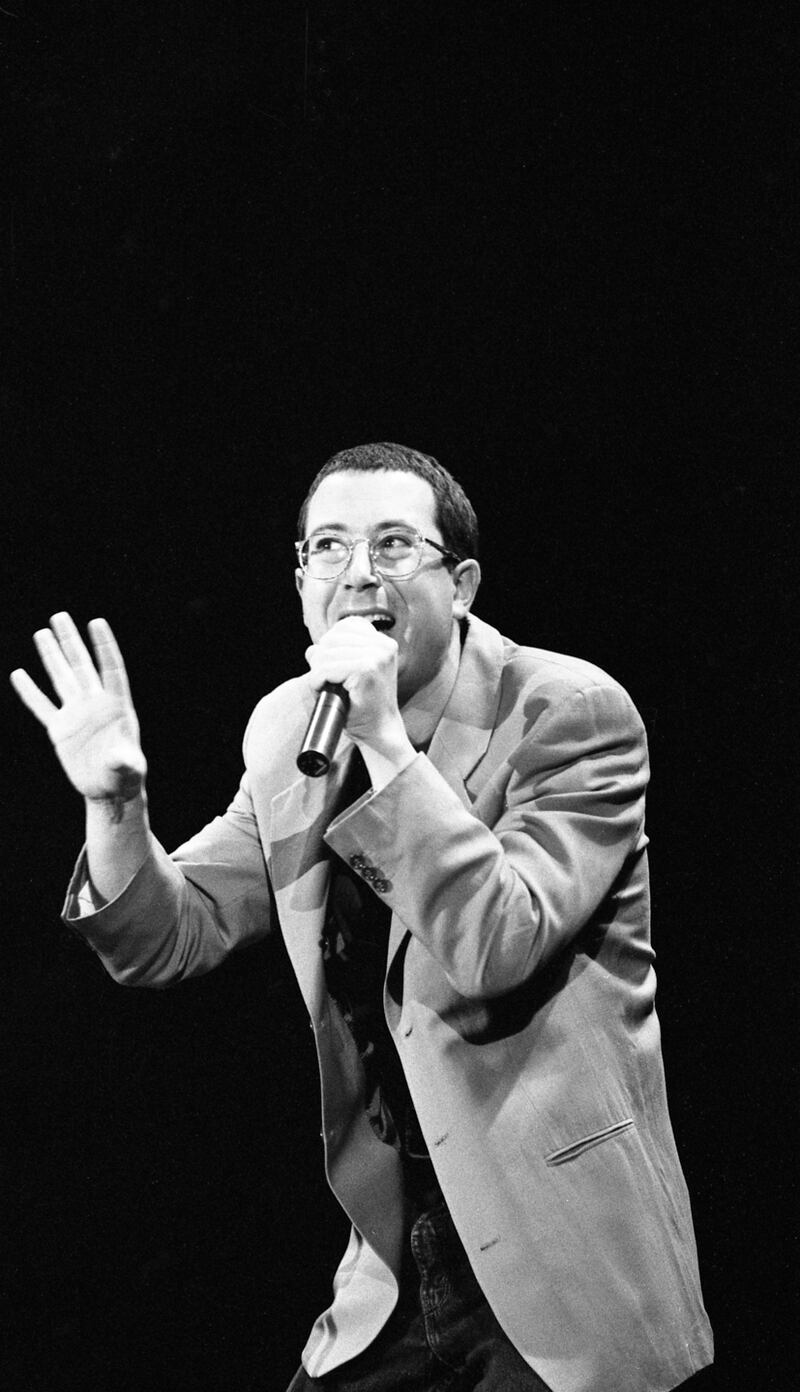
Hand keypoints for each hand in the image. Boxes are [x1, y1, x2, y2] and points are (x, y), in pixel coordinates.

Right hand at [10, 613, 146, 803]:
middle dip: (70, 641)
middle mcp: (95, 705)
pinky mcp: (61, 730)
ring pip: (61, 679)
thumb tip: (121, 759)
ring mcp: (76, 715)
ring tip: (42, 632)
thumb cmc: (125, 778)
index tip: (96, 622)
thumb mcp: (128, 771)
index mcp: (116, 707)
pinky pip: (42, 707)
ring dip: (52, 656)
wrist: (110, 790)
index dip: (104, 646)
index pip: (111, 669)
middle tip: (59, 616)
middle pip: (81, 666)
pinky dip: (30, 692)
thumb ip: (125, 762)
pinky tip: (19, 674)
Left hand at [305, 616, 406, 756]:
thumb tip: (311, 649)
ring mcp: (377, 657)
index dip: (331, 645)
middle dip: (321, 659)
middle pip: (332, 638)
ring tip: (327, 687)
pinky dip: (317, 680)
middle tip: (326, 681)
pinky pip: (326, 669)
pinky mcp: (367, 670)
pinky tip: (324, 690)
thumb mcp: (349, 675)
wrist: (379, 732)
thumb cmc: (364, 706)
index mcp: (384, 643)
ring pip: (326, 653)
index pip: (345, 626)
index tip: (334, 666)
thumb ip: (333, 657)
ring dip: (318, 673)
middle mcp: (383, 646)